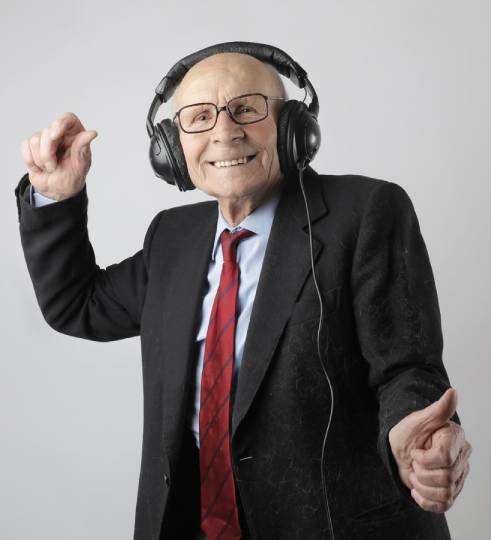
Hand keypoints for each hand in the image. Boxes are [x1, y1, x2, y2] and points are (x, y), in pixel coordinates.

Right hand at [20, 112, 97, 200]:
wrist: (57, 190)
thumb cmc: (72, 177)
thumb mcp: (80, 165)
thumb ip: (83, 148)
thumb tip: (92, 133)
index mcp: (75, 135)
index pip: (68, 118)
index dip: (59, 124)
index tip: (54, 136)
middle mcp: (60, 133)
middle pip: (47, 132)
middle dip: (48, 154)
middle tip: (54, 167)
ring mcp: (44, 138)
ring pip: (34, 140)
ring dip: (41, 160)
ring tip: (50, 168)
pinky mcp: (30, 144)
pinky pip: (25, 146)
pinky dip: (31, 160)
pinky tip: (39, 167)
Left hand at [388, 388, 470, 512]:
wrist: (399, 450)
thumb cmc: (408, 433)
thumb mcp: (418, 420)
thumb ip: (438, 409)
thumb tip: (452, 392)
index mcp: (456, 438)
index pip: (444, 458)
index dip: (424, 458)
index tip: (416, 451)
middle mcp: (462, 458)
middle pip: (445, 477)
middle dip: (421, 471)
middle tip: (414, 462)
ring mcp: (459, 477)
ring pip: (445, 493)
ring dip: (422, 486)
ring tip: (416, 474)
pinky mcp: (451, 492)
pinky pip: (443, 506)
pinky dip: (425, 500)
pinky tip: (418, 489)